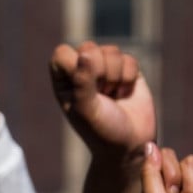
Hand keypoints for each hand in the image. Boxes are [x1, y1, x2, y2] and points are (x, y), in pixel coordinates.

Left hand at [50, 42, 154, 160]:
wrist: (130, 144)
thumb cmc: (100, 131)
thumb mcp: (86, 109)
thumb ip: (82, 81)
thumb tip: (85, 52)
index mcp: (63, 82)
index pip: (62, 54)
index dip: (75, 66)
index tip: (83, 87)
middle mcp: (82, 72)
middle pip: (89, 48)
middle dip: (99, 71)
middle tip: (101, 95)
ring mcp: (105, 69)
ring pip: (111, 51)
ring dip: (115, 76)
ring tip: (111, 96)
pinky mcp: (126, 71)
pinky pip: (129, 59)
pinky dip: (129, 78)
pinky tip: (124, 94)